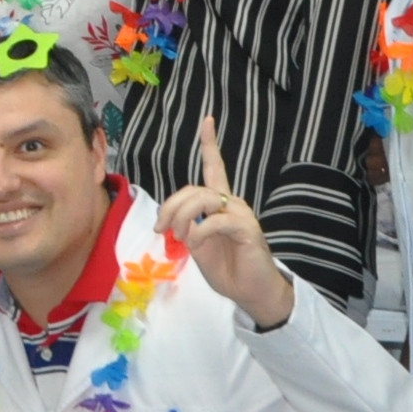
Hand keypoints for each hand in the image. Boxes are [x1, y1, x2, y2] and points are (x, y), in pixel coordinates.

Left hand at [155, 116, 292, 327]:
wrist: (250, 291)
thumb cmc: (225, 268)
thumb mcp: (197, 244)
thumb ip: (186, 226)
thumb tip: (173, 221)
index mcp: (219, 203)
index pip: (214, 167)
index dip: (210, 144)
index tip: (208, 120)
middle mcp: (232, 202)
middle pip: (194, 188)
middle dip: (170, 206)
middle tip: (162, 230)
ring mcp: (241, 214)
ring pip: (202, 199)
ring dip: (181, 217)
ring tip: (178, 236)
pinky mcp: (247, 228)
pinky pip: (215, 220)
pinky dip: (199, 232)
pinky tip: (197, 243)